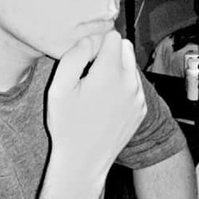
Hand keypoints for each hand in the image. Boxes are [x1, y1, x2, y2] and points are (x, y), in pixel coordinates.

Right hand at [46, 31, 146, 181]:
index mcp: (110, 73)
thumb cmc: (67, 126)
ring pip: (130, 66)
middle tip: (89, 71)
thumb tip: (88, 40)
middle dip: (108, 51)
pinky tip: (105, 102)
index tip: (83, 60)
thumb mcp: (58, 88)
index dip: (95, 43)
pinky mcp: (140, 109)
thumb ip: (73, 56)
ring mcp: (138, 97)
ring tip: (96, 88)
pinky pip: (134, 85)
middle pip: (125, 47)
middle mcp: (130, 82)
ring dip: (115, 68)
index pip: (112, 36)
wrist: (83, 162)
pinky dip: (122, 86)